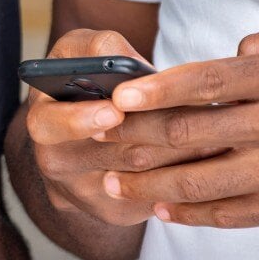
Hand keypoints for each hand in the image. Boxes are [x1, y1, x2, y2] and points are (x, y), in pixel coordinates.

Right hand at [26, 30, 219, 225]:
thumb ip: (99, 47)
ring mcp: (82, 193)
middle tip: (196, 117)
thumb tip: (129, 63)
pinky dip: (183, 177)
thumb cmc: (84, 83)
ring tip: (215, 133)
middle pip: (109, 154)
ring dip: (181, 155)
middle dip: (155, 134)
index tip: (116, 110)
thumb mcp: (80, 53)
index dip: (84, 119)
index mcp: (42, 121)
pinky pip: (153, 199)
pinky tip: (206, 157)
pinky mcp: (112, 212)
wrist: (81, 134)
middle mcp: (55, 162)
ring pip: (140, 177)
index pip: (53, 125)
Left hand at [100, 17, 258, 227]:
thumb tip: (223, 54)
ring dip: (148, 184)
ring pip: (201, 183)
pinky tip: (159, 210)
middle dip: (135, 135)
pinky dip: (190, 215)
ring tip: (111, 183)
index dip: (157, 90)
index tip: (118, 96)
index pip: (207, 82)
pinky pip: (232, 216)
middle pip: (190, 133)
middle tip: (96, 135)